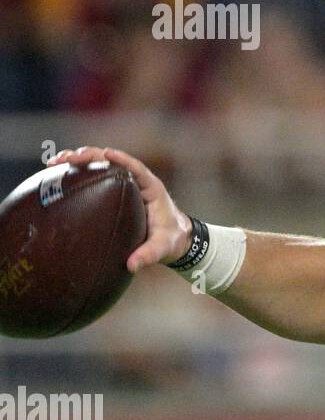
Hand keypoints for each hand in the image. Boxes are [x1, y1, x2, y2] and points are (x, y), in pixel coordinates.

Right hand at [47, 146, 192, 272]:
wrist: (174, 238)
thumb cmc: (171, 239)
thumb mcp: (162, 248)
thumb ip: (149, 255)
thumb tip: (132, 265)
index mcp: (151, 188)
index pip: (136, 168)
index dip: (121, 159)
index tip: (106, 154)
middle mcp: (137, 181)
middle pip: (112, 161)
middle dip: (90, 156)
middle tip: (67, 159)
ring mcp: (125, 184)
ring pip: (101, 165)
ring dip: (79, 161)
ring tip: (54, 163)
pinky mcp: (115, 190)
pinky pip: (96, 176)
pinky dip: (79, 173)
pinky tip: (58, 176)